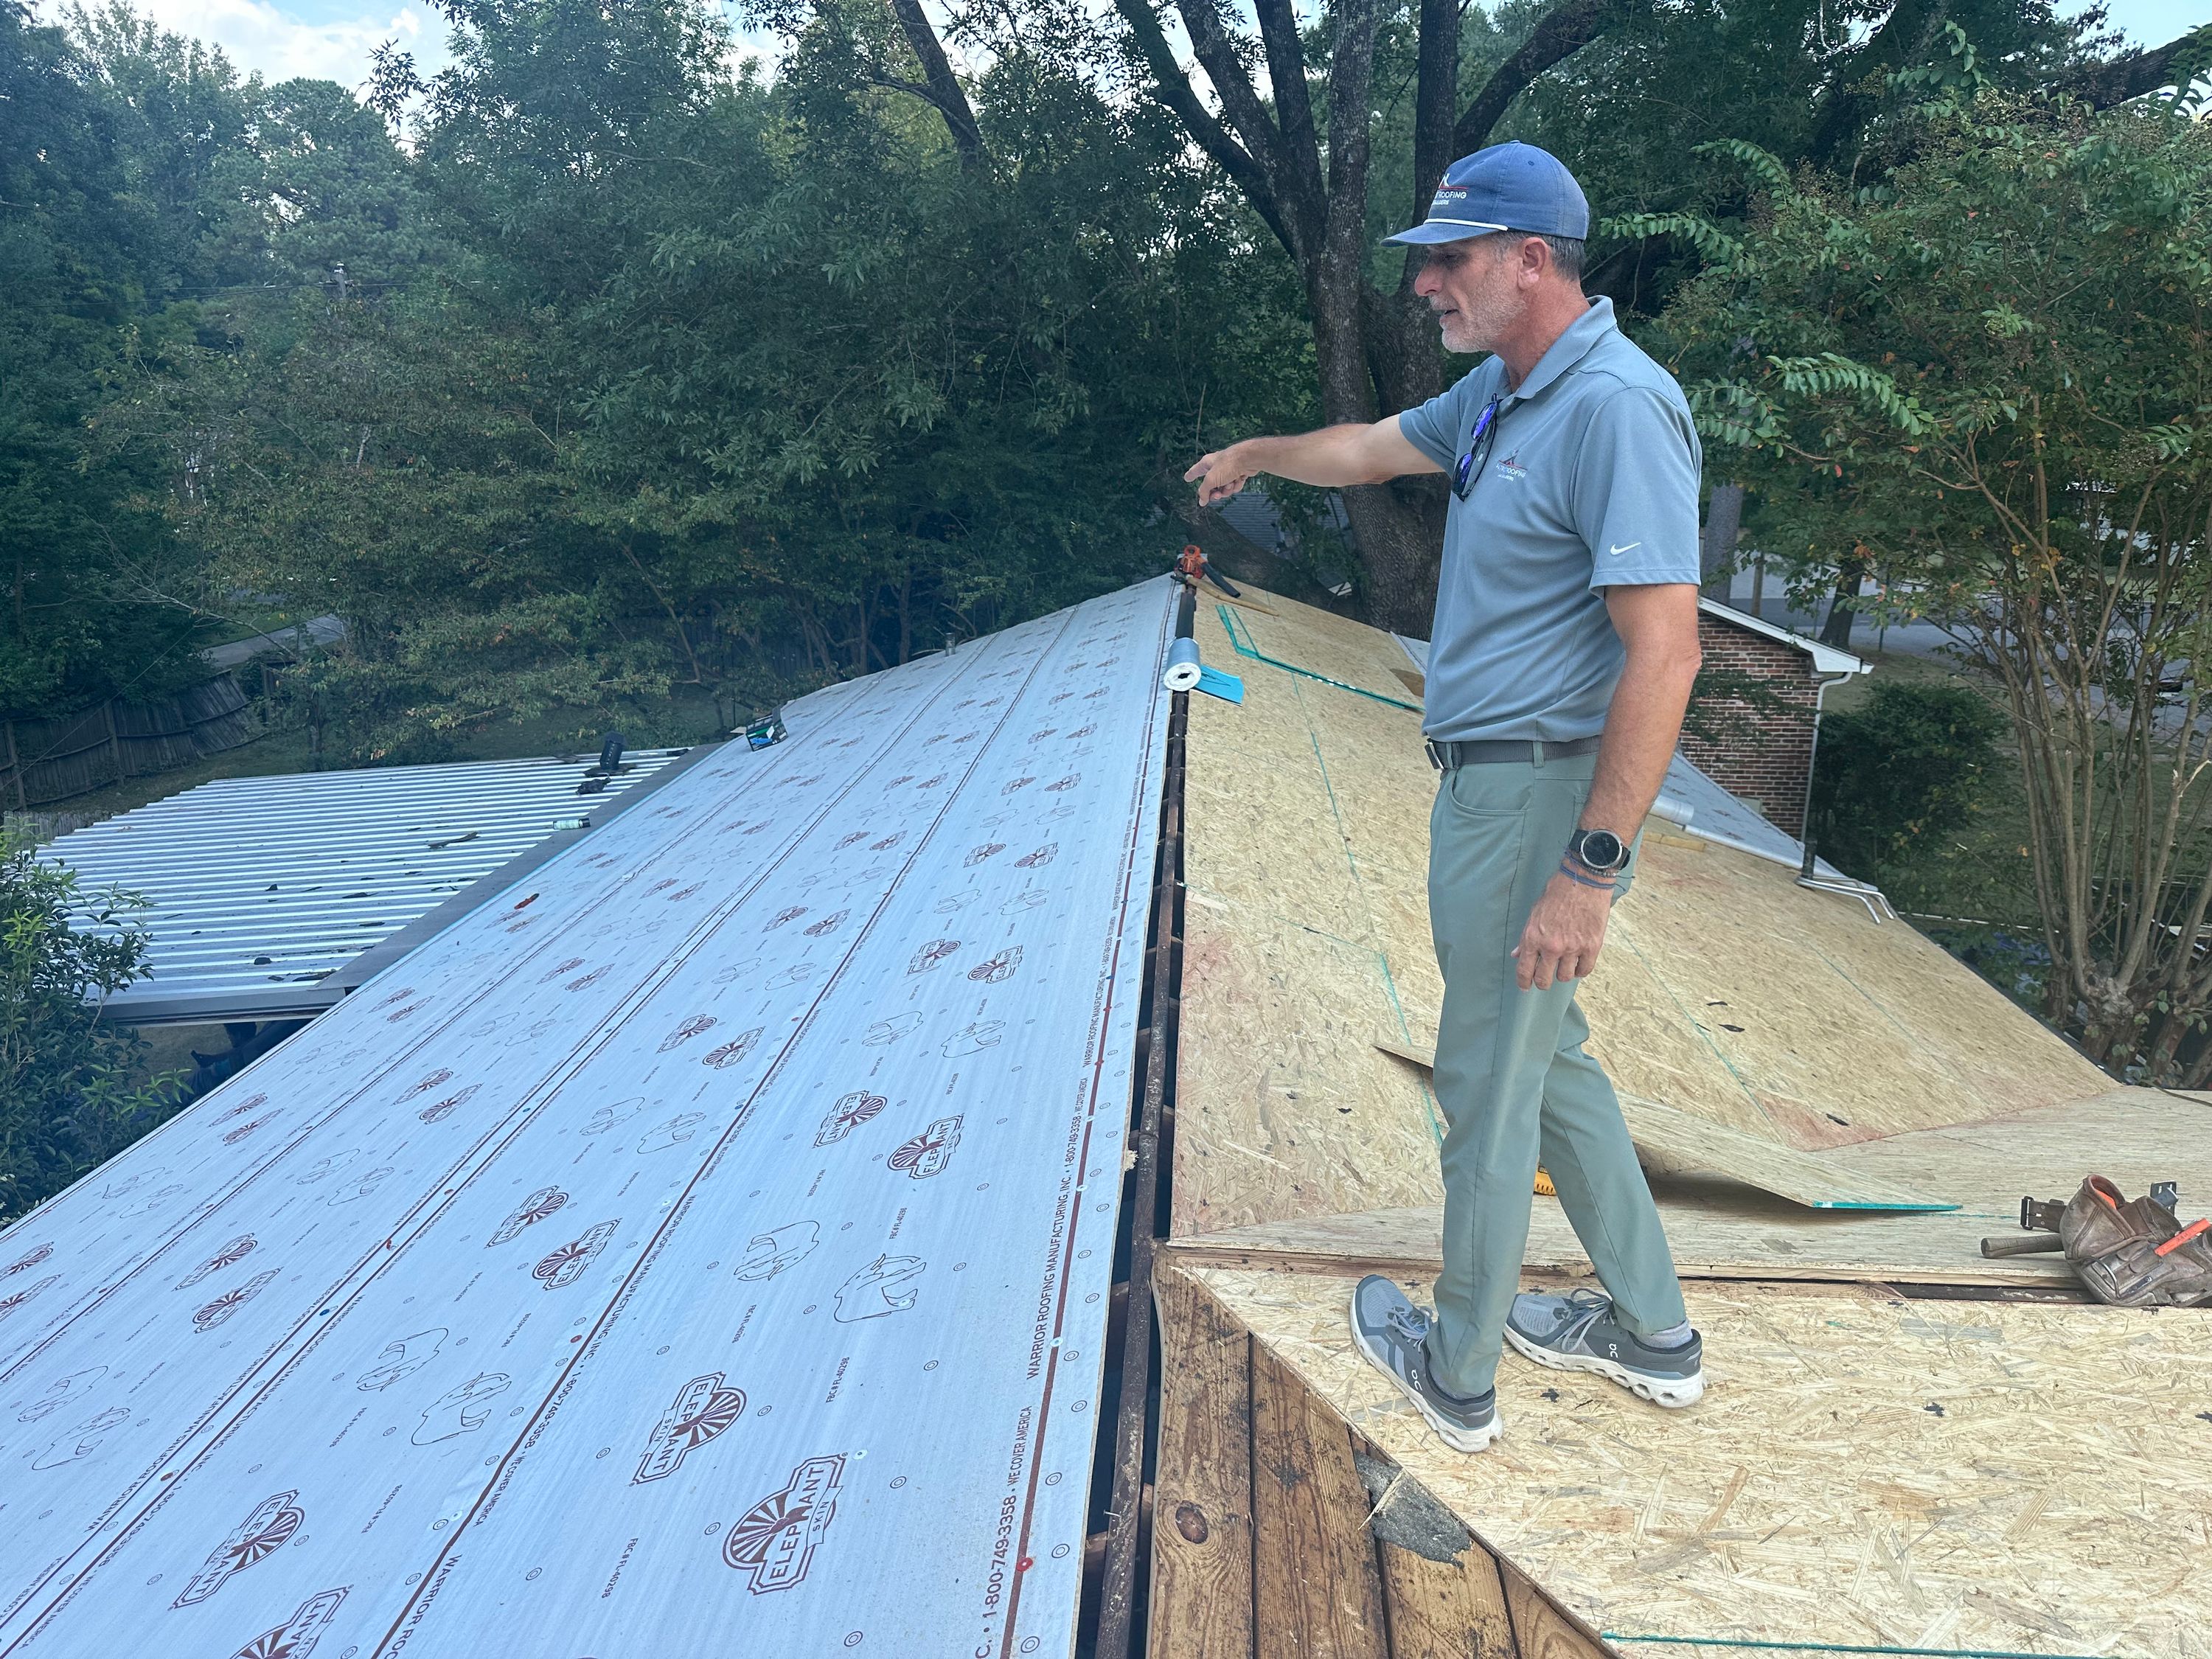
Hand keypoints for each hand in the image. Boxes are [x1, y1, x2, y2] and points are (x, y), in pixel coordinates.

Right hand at [1185, 444, 1253, 507]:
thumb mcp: (1211, 480)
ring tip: (1231, 484)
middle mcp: (1216, 466)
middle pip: (1211, 485)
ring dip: (1227, 489)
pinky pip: (1234, 485)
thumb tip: (1201, 501)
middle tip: (1217, 495)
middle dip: (1215, 493)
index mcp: (1207, 463)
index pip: (1195, 471)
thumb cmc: (1229, 464)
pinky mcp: (1238, 473)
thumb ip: (1204, 492)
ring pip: (1224, 487)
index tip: (1187, 478)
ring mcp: (1228, 470)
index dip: (1191, 475)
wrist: (1249, 459)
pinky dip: (1236, 485)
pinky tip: (1239, 480)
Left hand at [1511, 870, 1613, 990]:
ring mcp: (1572, 948)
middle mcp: (1551, 947)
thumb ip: (1526, 938)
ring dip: (1563, 973)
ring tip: (1564, 964)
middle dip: (1542, 982)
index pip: (1525, 970)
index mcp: (1533, 938)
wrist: (1583, 882)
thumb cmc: (1556, 894)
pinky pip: (1584, 970)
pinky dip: (1580, 969)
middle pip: (1544, 980)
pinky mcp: (1591, 946)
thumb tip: (1517, 954)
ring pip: (1565, 977)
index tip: (1525, 987)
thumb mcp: (1534, 914)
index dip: (1524, 983)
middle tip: (1544, 979)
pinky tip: (1578, 963)